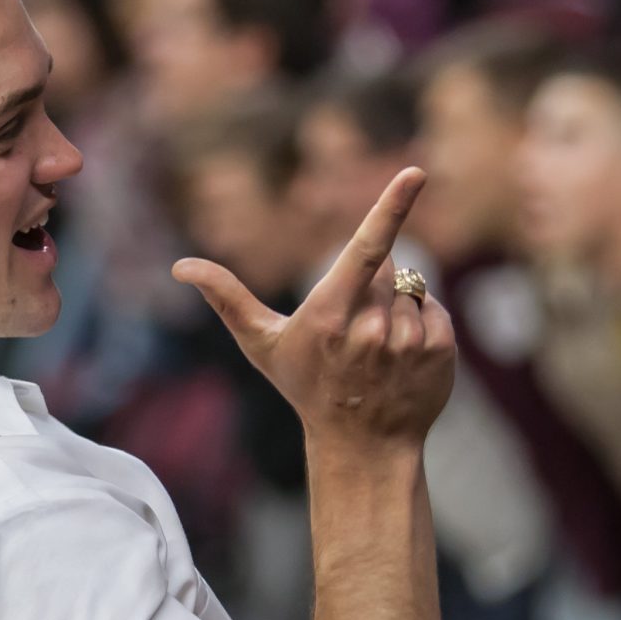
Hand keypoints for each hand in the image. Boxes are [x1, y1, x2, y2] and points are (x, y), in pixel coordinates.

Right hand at [174, 168, 453, 449]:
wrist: (361, 446)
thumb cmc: (306, 386)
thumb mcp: (261, 344)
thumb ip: (227, 298)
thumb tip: (180, 266)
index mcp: (330, 316)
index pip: (365, 249)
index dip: (391, 207)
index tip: (414, 173)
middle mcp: (371, 329)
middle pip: (385, 270)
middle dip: (372, 287)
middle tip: (354, 332)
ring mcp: (409, 343)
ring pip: (412, 289)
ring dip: (398, 307)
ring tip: (377, 349)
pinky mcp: (441, 353)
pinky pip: (437, 310)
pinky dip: (423, 323)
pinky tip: (402, 357)